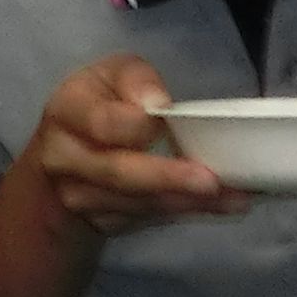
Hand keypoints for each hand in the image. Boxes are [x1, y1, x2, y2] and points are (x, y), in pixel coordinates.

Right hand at [23, 53, 238, 237]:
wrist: (66, 155)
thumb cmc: (102, 102)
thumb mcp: (114, 74)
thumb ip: (135, 79)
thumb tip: (157, 104)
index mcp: (67, 110)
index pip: (101, 123)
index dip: (136, 126)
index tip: (167, 119)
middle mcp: (64, 158)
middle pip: (118, 173)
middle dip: (168, 178)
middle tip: (212, 181)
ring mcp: (79, 197)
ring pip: (137, 204)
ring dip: (187, 202)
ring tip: (233, 196)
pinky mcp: (102, 222)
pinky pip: (147, 219)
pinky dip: (186, 212)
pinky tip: (222, 205)